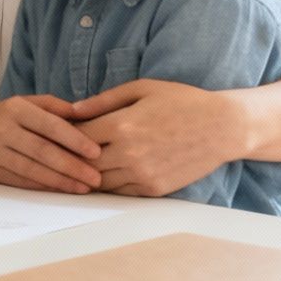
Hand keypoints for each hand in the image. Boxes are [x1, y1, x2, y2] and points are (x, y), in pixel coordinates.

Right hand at [0, 95, 101, 193]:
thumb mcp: (25, 103)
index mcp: (15, 108)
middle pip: (42, 151)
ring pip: (31, 169)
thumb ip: (53, 106)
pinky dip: (43, 187)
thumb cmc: (4, 117)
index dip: (74, 139)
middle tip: (96, 178)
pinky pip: (20, 181)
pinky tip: (61, 189)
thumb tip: (85, 113)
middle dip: (72, 166)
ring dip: (60, 181)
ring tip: (83, 187)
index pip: (49, 125)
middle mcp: (1, 129)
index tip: (96, 152)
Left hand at [71, 79, 242, 196]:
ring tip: (79, 164)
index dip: (64, 135)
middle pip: (83, 163)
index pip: (78, 136)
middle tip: (61, 152)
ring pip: (99, 182)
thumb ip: (104, 100)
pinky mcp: (154, 189)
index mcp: (123, 125)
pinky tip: (104, 173)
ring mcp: (142, 174)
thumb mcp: (142, 89)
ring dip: (87, 174)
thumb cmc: (182, 101)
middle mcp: (129, 153)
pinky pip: (120, 192)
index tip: (57, 132)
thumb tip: (73, 110)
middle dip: (70, 157)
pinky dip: (109, 184)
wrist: (223, 127)